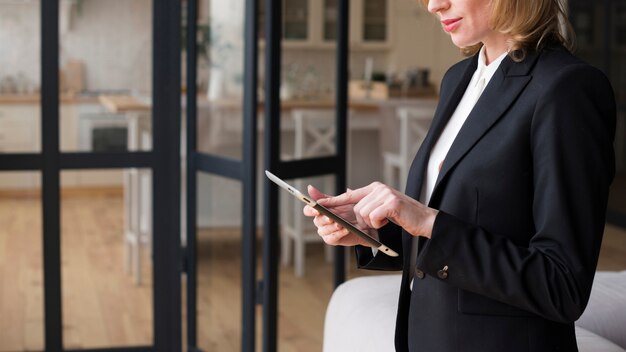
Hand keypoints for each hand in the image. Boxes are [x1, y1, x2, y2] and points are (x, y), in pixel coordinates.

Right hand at [303, 185, 377, 246]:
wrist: (365, 222)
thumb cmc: (351, 210)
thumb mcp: (340, 200)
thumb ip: (325, 197)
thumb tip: (310, 188)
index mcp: (320, 210)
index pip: (308, 210)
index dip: (310, 210)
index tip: (317, 209)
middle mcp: (321, 221)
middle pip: (317, 221)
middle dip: (324, 219)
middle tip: (331, 218)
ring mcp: (325, 231)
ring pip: (323, 230)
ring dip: (332, 227)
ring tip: (341, 224)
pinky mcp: (332, 240)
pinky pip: (331, 238)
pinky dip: (338, 234)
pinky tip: (345, 229)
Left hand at [317, 182, 437, 238]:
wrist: (424, 221)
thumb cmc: (402, 217)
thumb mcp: (381, 208)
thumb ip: (365, 203)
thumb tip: (346, 194)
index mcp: (375, 188)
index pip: (349, 195)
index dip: (332, 201)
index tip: (316, 204)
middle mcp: (379, 188)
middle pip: (356, 208)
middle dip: (363, 220)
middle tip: (377, 222)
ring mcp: (386, 194)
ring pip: (364, 214)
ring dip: (373, 223)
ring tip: (386, 220)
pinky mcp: (392, 203)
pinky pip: (373, 217)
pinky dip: (380, 223)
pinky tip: (390, 220)